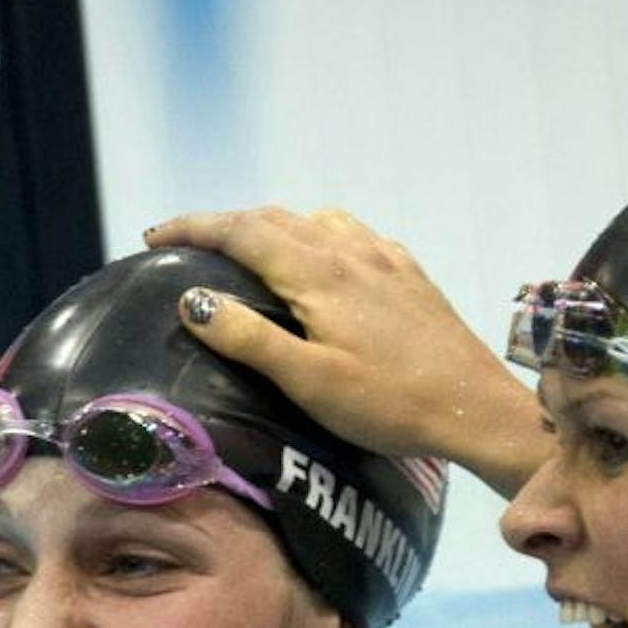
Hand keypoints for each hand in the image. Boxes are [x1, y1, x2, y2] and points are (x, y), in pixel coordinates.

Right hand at [144, 207, 547, 495]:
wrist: (475, 409)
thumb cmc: (389, 404)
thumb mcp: (308, 380)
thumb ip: (249, 338)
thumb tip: (194, 301)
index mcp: (318, 272)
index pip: (241, 231)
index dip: (193, 228)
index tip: (153, 237)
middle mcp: (350, 250)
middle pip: (274, 218)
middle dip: (224, 224)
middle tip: (186, 244)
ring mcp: (385, 258)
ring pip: (314, 220)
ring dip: (272, 225)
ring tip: (247, 248)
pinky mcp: (410, 275)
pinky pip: (352, 234)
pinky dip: (317, 233)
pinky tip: (324, 256)